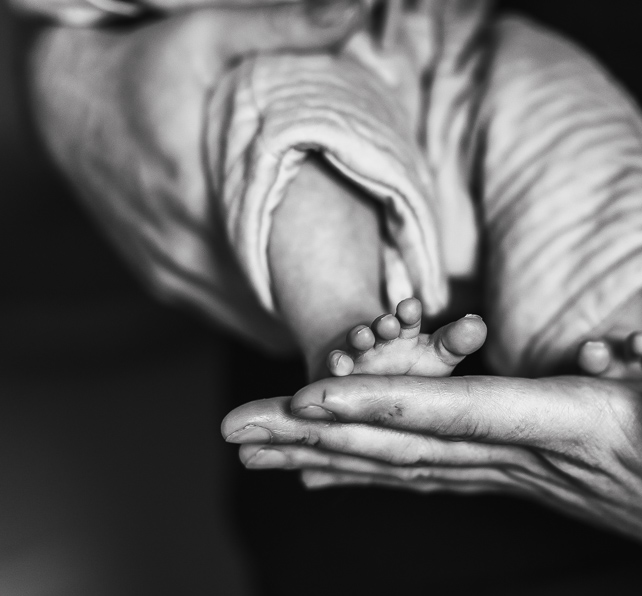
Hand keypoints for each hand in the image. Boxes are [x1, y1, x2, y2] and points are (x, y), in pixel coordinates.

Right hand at [29, 0, 363, 349]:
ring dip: (296, 312)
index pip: (282, 270)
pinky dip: (264, 311)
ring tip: (344, 298)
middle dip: (324, 303)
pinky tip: (298, 299)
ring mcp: (170, 272)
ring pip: (252, 319)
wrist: (65, 105)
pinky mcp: (163, 280)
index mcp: (195, 197)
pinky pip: (226, 314)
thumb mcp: (205, 35)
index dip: (334, 284)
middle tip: (373, 295)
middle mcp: (180, 248)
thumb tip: (351, 11)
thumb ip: (280, 28)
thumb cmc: (139, 68)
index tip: (378, 284)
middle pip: (274, 305)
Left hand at [222, 358, 641, 580]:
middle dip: (317, 435)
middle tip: (233, 432)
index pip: (466, 417)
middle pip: (407, 444)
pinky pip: (428, 470)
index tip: (312, 397)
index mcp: (575, 434)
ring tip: (255, 450)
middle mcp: (531, 460)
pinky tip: (327, 469)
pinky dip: (370, 465)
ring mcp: (521, 472)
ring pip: (405, 461)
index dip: (391, 402)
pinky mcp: (523, 473)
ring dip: (326, 454)